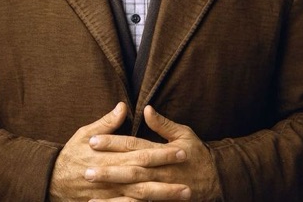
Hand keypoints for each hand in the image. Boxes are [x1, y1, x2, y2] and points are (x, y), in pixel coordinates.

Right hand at [49, 103, 190, 201]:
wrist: (50, 180)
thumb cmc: (70, 154)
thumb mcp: (85, 132)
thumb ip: (107, 122)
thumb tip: (123, 107)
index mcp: (109, 155)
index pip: (141, 152)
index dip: (162, 152)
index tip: (181, 150)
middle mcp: (112, 175)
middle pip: (144, 176)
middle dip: (168, 176)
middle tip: (190, 175)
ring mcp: (109, 193)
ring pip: (140, 197)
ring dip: (162, 196)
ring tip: (184, 195)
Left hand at [88, 106, 221, 201]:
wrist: (217, 179)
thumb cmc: (197, 153)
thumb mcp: (183, 133)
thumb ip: (163, 124)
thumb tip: (146, 108)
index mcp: (162, 151)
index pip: (133, 145)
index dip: (113, 143)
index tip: (93, 140)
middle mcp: (159, 171)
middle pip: (130, 169)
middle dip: (107, 169)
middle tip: (86, 168)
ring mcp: (161, 190)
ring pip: (133, 192)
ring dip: (112, 192)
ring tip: (91, 193)